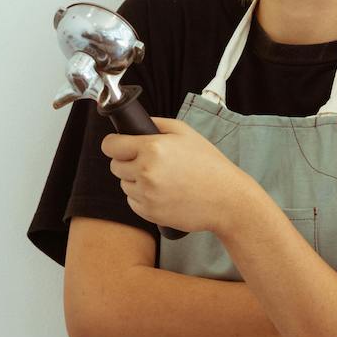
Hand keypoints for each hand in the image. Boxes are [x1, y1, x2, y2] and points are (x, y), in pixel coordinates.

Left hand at [102, 117, 261, 234]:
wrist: (226, 199)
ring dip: (135, 181)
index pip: (111, 146)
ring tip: (161, 179)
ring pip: (124, 184)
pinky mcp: (150, 213)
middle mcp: (145, 172)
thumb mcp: (186, 133)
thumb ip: (157, 124)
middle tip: (148, 162)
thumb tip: (135, 125)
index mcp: (152, 148)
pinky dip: (143, 197)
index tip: (118, 146)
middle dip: (127, 162)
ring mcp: (147, 194)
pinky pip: (133, 202)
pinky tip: (163, 192)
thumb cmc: (209, 164)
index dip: (114, 144)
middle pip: (115, 166)